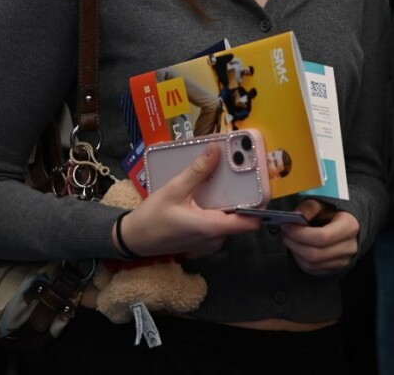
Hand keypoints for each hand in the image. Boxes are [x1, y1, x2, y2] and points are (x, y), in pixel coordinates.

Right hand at [115, 146, 261, 258]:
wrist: (134, 239)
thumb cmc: (153, 217)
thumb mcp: (174, 190)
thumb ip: (197, 171)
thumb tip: (216, 149)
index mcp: (212, 227)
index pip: (249, 223)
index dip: (259, 206)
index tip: (260, 185)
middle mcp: (215, 239)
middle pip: (241, 219)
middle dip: (242, 198)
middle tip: (241, 176)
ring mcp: (209, 243)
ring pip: (229, 222)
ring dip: (228, 205)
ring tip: (224, 183)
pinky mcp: (202, 242)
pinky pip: (218, 226)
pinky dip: (217, 212)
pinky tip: (208, 197)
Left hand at [281, 199, 360, 275]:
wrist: (347, 225)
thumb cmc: (333, 212)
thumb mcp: (323, 204)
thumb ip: (309, 208)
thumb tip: (294, 216)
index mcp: (349, 226)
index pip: (323, 237)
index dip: (301, 234)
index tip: (286, 226)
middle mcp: (349, 247)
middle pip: (315, 254)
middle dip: (294, 244)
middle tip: (284, 232)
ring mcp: (343, 261)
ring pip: (312, 265)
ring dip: (295, 252)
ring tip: (289, 239)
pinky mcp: (335, 269)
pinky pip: (312, 270)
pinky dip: (300, 260)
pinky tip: (297, 247)